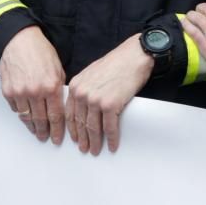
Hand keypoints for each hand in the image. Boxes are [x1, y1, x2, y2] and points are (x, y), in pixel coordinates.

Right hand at [0, 25, 65, 144]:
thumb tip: (62, 106)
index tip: (57, 138)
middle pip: (41, 120)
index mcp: (51, 86)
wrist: (20, 42)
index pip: (56, 115)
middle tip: (46, 138)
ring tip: (36, 132)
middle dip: (44, 131)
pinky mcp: (8, 92)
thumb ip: (59, 89)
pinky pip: (16, 109)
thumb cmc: (42, 53)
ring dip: (32, 127)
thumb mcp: (58, 69)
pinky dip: (21, 114)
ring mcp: (20, 93)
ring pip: (26, 118)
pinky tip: (26, 117)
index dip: (57, 130)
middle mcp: (35, 92)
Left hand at [64, 34, 153, 154]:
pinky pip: (109, 127)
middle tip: (85, 149)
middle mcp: (82, 93)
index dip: (73, 129)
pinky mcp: (110, 104)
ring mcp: (95, 99)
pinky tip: (113, 145)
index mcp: (76, 85)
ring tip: (96, 150)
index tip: (75, 138)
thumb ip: (85, 87)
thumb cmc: (118, 62)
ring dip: (95, 142)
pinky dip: (111, 139)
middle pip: (80, 123)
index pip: (70, 113)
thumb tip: (85, 106)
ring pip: (93, 128)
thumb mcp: (93, 72)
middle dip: (82, 139)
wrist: (135, 55)